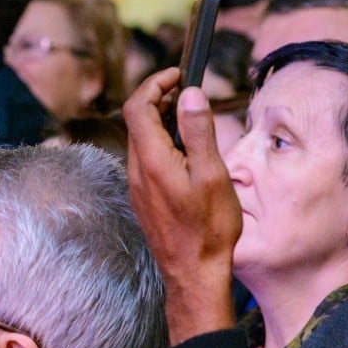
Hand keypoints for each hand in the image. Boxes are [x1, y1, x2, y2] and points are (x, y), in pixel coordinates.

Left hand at [123, 68, 241, 345]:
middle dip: (157, 97)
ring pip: (139, 140)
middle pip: (135, 121)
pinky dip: (159, 140)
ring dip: (159, 119)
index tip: (178, 74)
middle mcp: (136, 171)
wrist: (191, 272)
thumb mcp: (212, 176)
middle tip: (186, 89)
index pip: (136, 107)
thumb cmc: (207, 228)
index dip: (154, 84)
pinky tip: (183, 147)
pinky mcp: (142, 196)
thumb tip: (189, 94)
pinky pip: (144, 158)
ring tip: (187, 113)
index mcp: (151, 161)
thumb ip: (199, 133)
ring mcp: (136, 185)